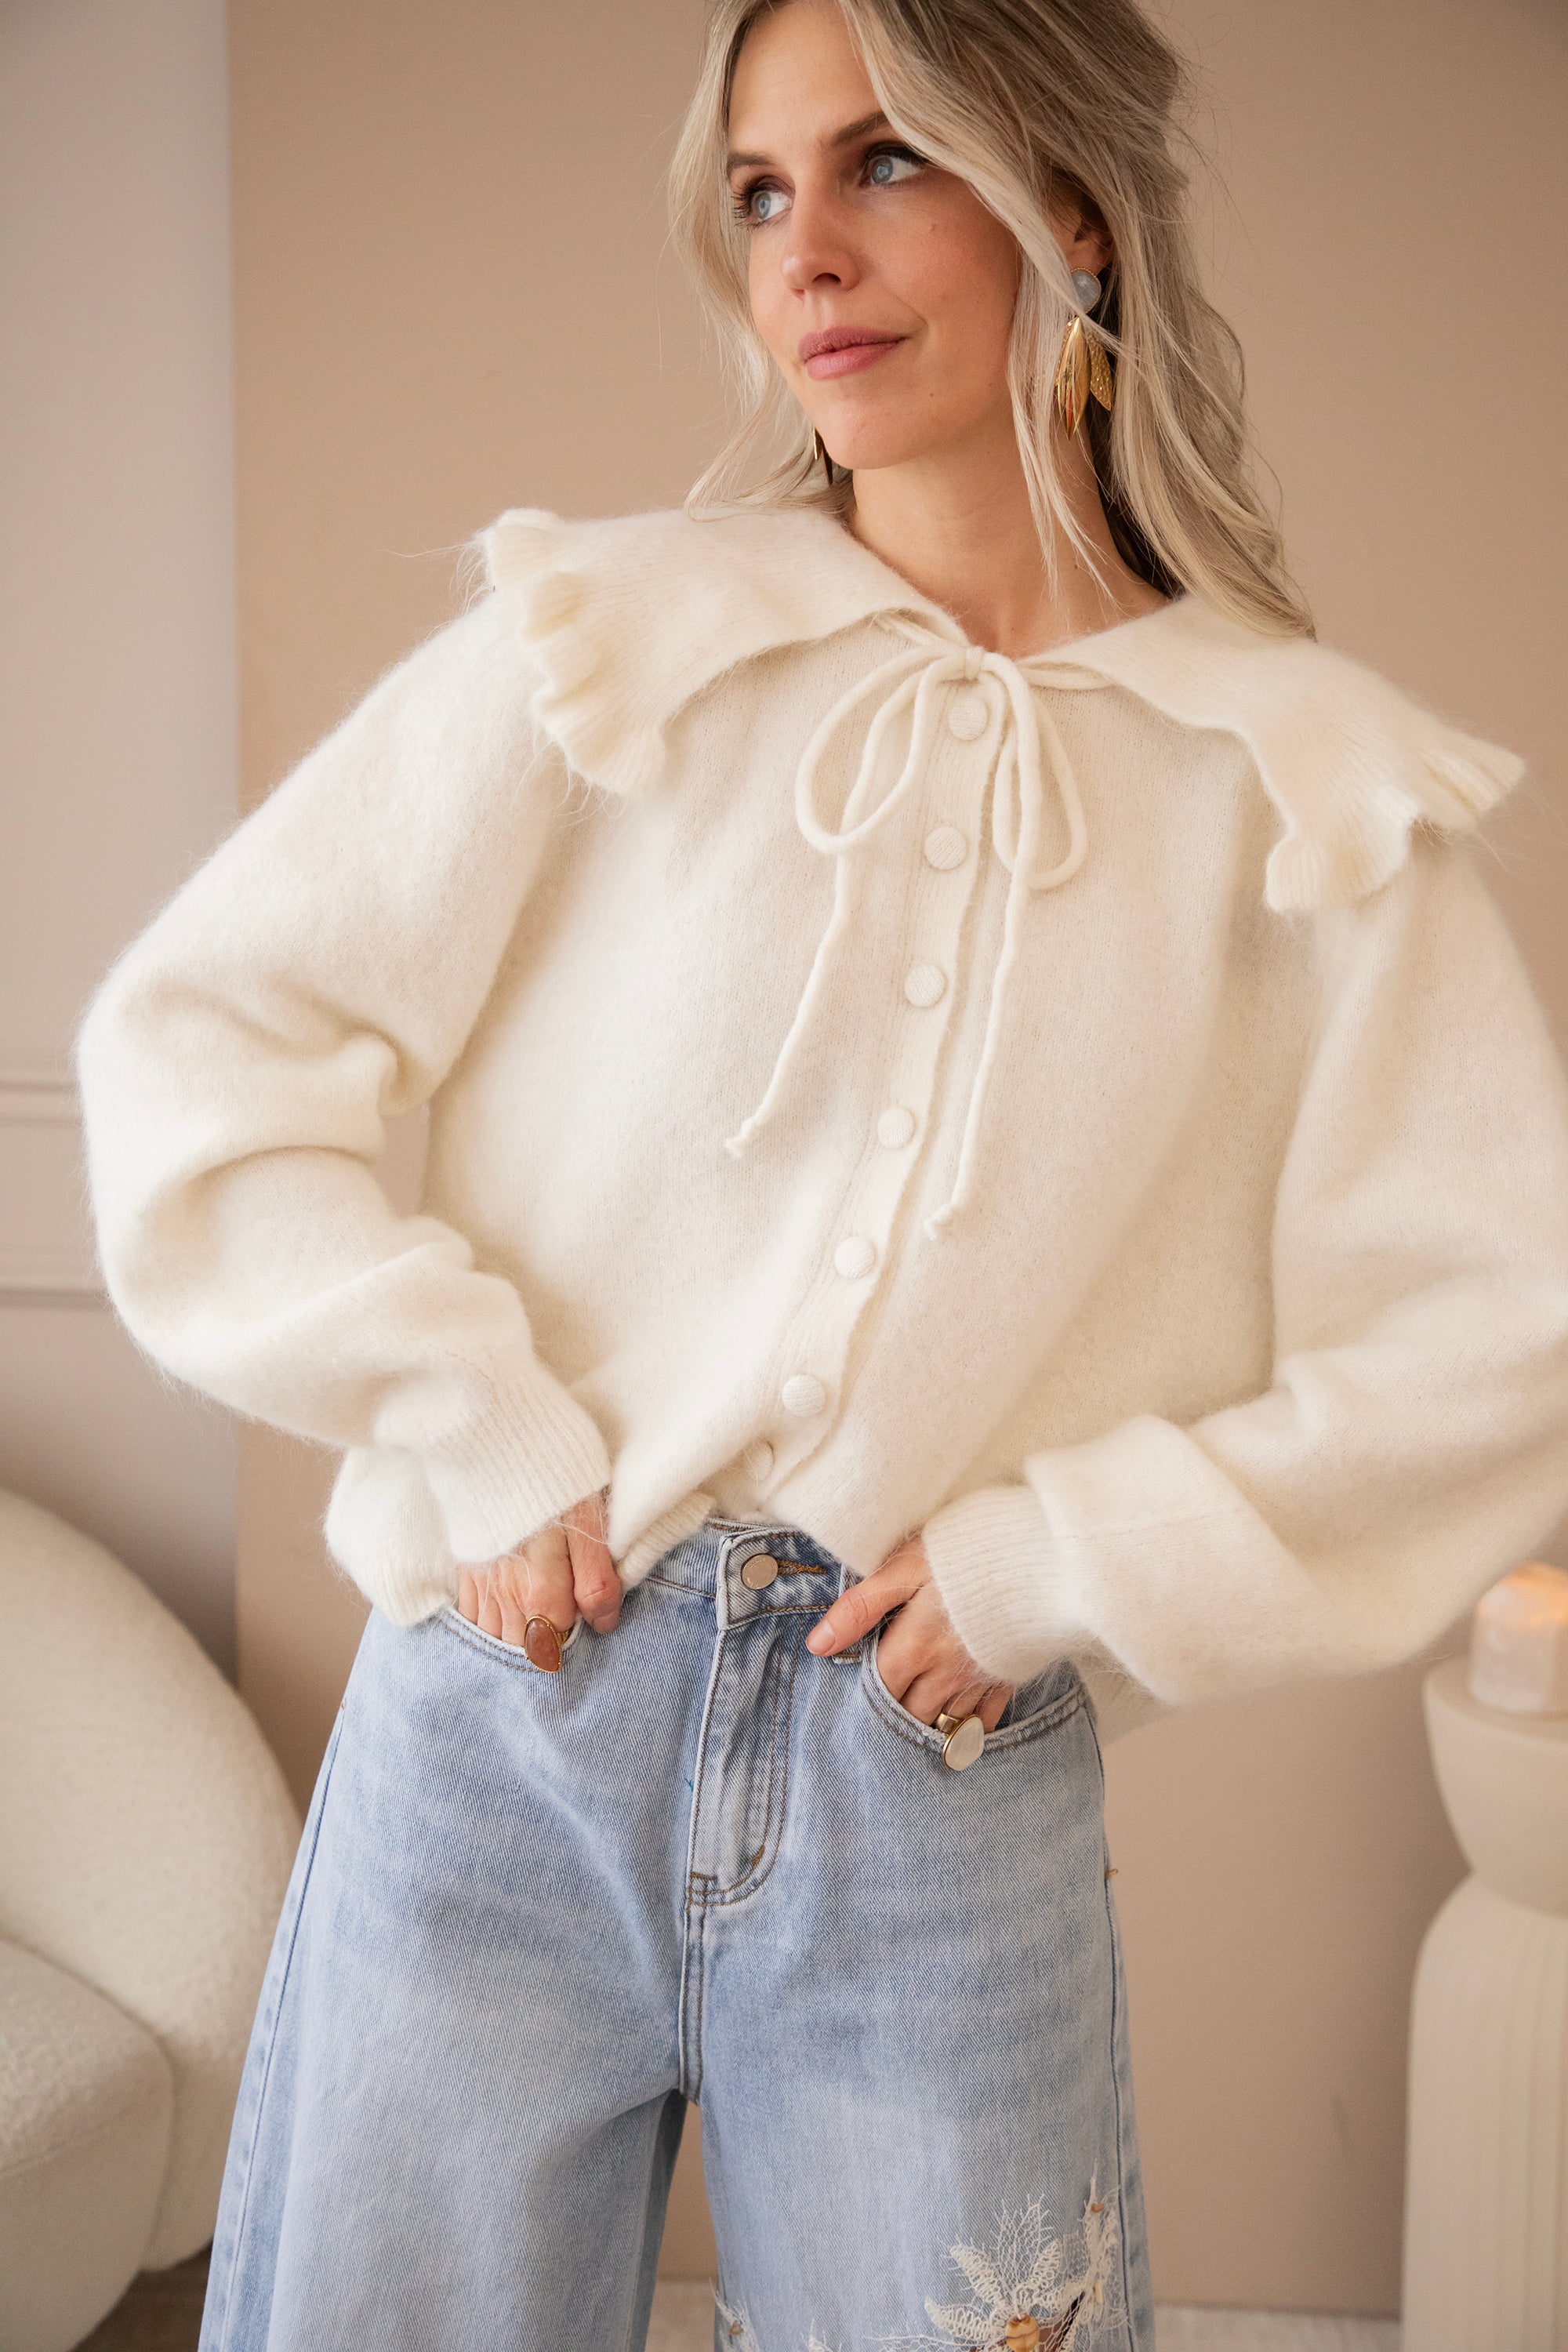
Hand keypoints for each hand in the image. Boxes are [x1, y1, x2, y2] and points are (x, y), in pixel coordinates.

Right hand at [455, 1487, 618, 1665]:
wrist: (497, 1442)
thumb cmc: (554, 1480)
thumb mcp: (590, 1524)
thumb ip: (597, 1580)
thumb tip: (603, 1623)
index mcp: (541, 1593)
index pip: (560, 1642)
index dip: (578, 1633)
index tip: (586, 1615)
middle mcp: (505, 1599)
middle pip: (525, 1648)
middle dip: (546, 1642)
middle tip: (564, 1619)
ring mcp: (480, 1586)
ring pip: (496, 1638)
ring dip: (516, 1638)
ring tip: (536, 1621)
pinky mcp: (465, 1569)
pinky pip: (471, 1618)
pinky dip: (486, 1624)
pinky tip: (503, 1614)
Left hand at [804, 1530, 1013, 1730]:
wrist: (1042, 1556)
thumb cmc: (967, 1552)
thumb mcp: (905, 1567)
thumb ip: (861, 1607)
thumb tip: (818, 1644)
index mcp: (914, 1647)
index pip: (876, 1689)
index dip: (859, 1697)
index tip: (847, 1701)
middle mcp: (944, 1674)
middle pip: (908, 1715)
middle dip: (890, 1718)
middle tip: (874, 1723)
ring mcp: (978, 1679)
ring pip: (942, 1723)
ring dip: (924, 1727)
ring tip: (909, 1728)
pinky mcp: (1007, 1677)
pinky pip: (983, 1722)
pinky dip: (967, 1730)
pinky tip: (956, 1731)